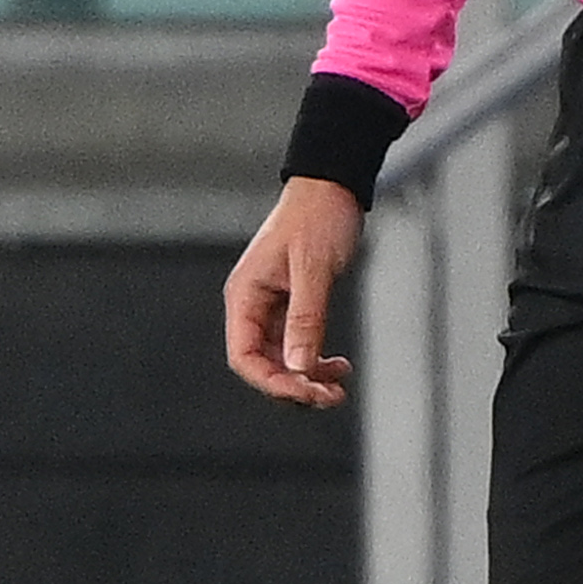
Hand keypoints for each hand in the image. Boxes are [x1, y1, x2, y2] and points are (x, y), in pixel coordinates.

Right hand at [224, 179, 366, 406]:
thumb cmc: (318, 217)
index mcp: (245, 294)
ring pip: (281, 360)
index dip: (271, 382)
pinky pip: (297, 346)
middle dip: (294, 386)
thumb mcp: (314, 269)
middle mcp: (252, 305)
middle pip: (262, 365)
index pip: (243, 356)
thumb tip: (299, 366)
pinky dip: (315, 361)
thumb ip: (306, 318)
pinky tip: (338, 366)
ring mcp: (271, 307)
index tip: (305, 391)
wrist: (332, 187)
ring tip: (338, 386)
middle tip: (330, 396)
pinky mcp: (292, 306)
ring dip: (307, 378)